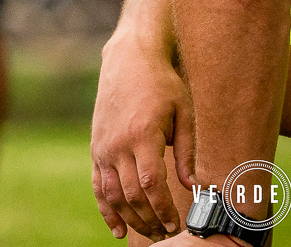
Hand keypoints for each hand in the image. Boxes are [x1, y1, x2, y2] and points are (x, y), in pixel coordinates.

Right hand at [91, 33, 197, 240]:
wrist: (128, 60)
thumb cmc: (162, 84)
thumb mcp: (183, 111)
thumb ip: (187, 150)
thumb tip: (194, 185)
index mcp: (142, 134)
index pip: (151, 183)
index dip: (163, 208)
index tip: (176, 223)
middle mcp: (118, 145)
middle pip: (132, 194)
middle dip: (150, 219)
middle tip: (167, 233)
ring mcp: (103, 148)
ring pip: (113, 195)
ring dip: (131, 219)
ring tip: (150, 233)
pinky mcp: (96, 149)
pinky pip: (98, 187)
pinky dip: (107, 211)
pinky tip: (118, 230)